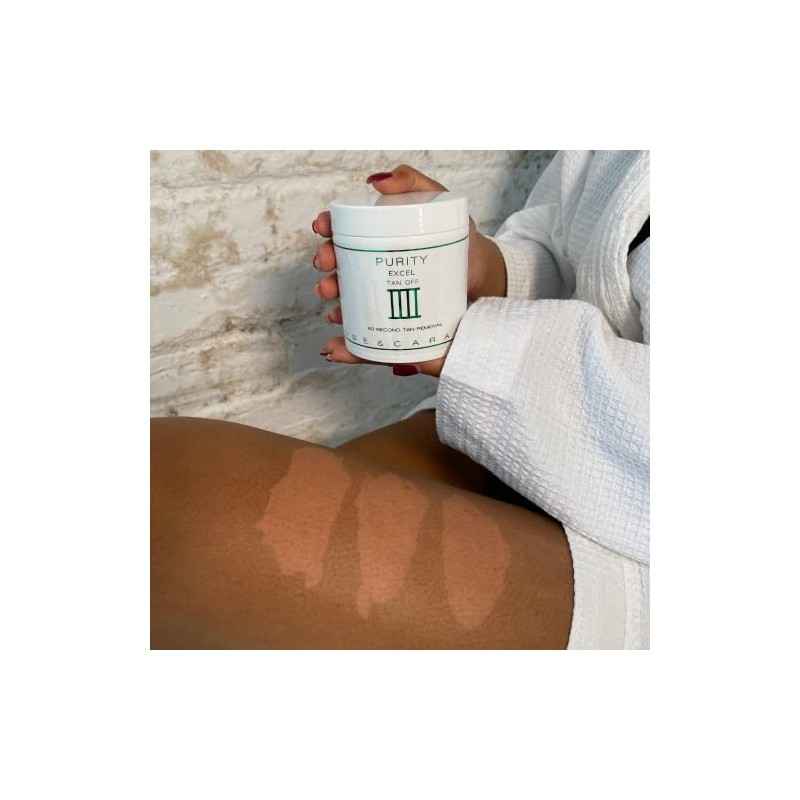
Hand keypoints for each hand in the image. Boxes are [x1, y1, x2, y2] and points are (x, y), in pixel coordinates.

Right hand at [311, 164, 506, 376]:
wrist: (480, 271)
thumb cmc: (459, 233)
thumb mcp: (438, 199)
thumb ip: (412, 182)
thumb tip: (377, 181)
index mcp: (379, 229)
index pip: (345, 224)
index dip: (328, 224)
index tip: (321, 227)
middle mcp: (374, 257)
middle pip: (340, 258)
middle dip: (327, 260)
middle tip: (326, 263)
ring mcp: (382, 284)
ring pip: (347, 289)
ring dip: (332, 292)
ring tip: (331, 297)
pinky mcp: (392, 309)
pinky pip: (364, 320)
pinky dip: (348, 326)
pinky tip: (340, 327)